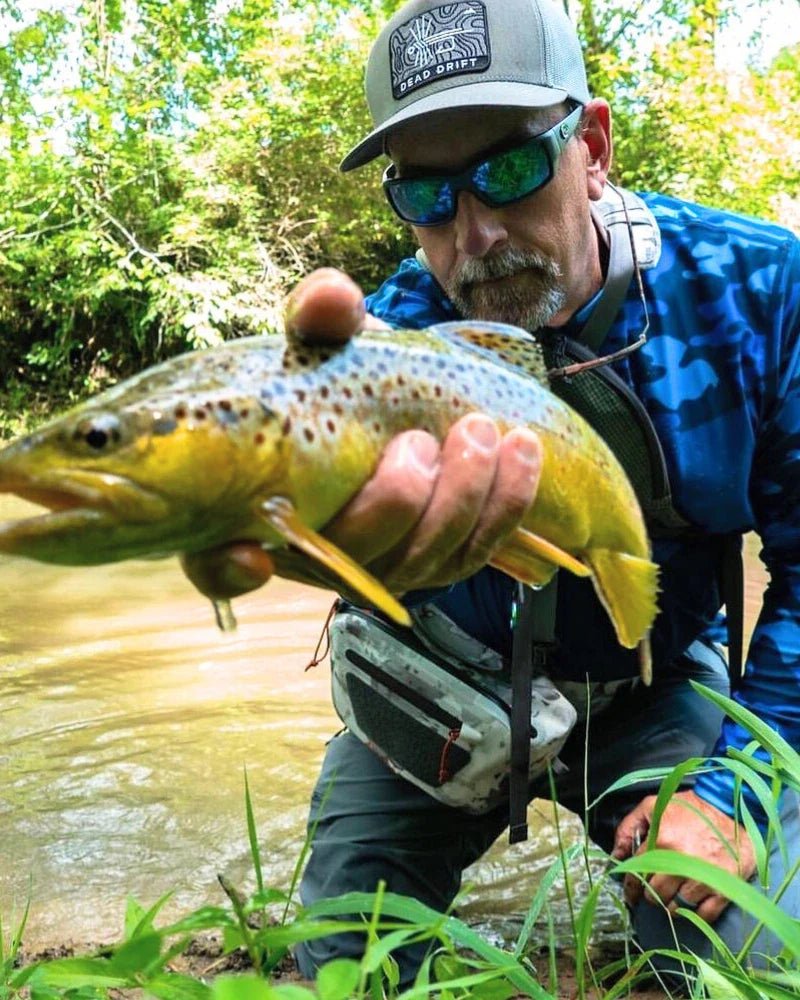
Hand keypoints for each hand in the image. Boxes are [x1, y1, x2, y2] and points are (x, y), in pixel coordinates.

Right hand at [182, 267, 541, 598]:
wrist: (408, 396)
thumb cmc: (346, 375)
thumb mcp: (328, 341)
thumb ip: (321, 319)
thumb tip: (333, 297)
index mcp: (260, 504)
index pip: (216, 562)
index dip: (226, 570)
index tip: (253, 556)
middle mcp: (317, 548)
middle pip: (350, 561)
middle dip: (396, 505)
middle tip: (422, 442)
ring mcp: (380, 561)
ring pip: (421, 563)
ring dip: (462, 503)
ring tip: (484, 435)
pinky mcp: (436, 558)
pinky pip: (474, 553)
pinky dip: (504, 509)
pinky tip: (522, 455)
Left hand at [612, 789, 756, 923]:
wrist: (731, 808)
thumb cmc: (689, 807)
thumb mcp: (653, 806)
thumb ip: (629, 828)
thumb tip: (616, 856)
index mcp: (663, 840)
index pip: (637, 872)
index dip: (631, 886)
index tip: (630, 893)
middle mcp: (682, 863)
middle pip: (656, 893)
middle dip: (652, 893)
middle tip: (655, 889)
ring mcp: (704, 878)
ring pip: (677, 906)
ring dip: (671, 904)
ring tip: (672, 894)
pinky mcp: (724, 888)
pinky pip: (704, 914)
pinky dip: (695, 913)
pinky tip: (691, 903)